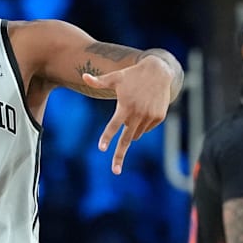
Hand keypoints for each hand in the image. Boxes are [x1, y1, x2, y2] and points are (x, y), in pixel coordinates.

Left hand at [82, 55, 172, 173]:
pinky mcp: (158, 117)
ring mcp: (149, 116)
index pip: (113, 125)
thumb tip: (84, 76)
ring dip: (131, 129)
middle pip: (126, 139)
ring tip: (134, 110)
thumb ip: (99, 81)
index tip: (102, 149)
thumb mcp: (116, 77)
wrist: (159, 71)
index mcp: (125, 106)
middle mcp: (138, 113)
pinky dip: (142, 124)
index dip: (107, 137)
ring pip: (136, 133)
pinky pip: (146, 128)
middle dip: (119, 156)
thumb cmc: (132, 74)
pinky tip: (144, 109)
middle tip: (115, 171)